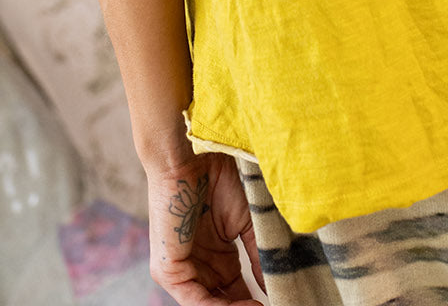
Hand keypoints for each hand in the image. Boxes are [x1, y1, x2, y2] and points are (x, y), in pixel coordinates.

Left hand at [147, 150, 265, 303]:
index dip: (254, 300)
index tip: (280, 300)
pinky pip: (193, 301)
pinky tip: (245, 305)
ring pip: (208, 304)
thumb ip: (257, 254)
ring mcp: (181, 269)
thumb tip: (274, 284)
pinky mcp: (167, 269)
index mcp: (216, 255)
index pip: (234, 290)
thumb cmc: (218, 179)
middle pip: (222, 300)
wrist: (192, 156)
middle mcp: (199, 266)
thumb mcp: (246, 222)